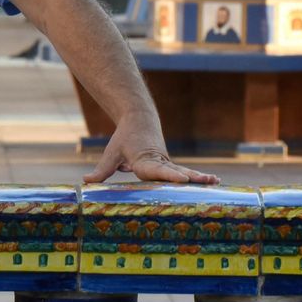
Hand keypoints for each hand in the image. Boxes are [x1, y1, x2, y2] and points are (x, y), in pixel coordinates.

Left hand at [84, 115, 217, 184]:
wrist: (139, 119)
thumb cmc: (124, 138)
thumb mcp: (111, 153)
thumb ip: (102, 170)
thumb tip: (86, 182)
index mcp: (145, 161)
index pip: (158, 170)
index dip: (169, 175)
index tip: (182, 179)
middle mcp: (159, 163)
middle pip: (176, 172)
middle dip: (190, 178)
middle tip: (207, 181)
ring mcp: (166, 163)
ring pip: (184, 172)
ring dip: (199, 178)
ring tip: (215, 181)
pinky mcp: (169, 165)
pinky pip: (183, 173)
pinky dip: (197, 178)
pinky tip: (212, 182)